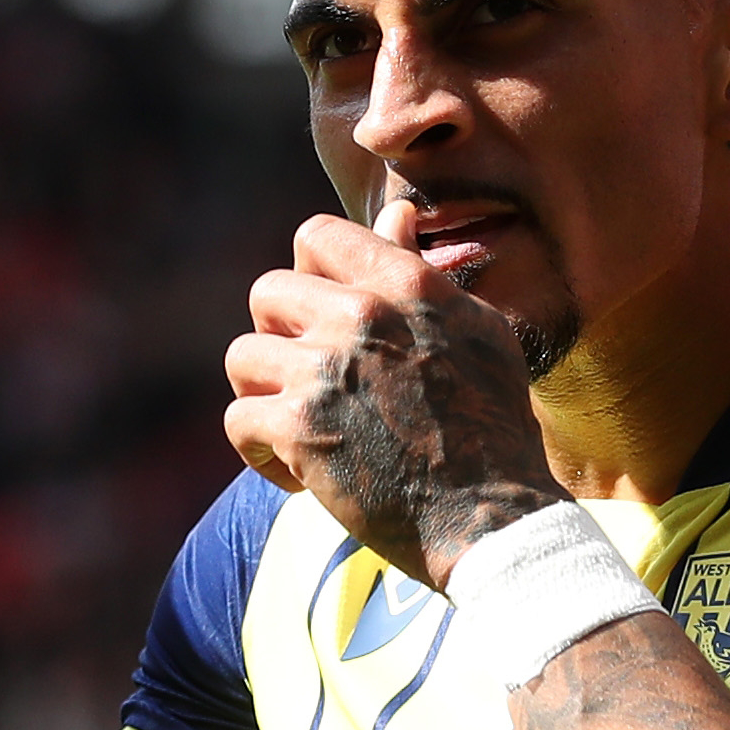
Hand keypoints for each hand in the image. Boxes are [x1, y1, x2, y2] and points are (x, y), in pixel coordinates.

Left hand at [223, 206, 564, 584]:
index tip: (323, 318)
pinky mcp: (299, 428)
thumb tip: (397, 212)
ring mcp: (326, 370)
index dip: (308, 275)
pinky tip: (298, 472)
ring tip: (300, 426)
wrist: (491, 517)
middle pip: (266, 292)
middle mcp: (362, 316)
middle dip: (279, 337)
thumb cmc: (492, 426)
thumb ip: (423, 271)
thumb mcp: (477, 331)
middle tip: (310, 380)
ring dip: (263, 394)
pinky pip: (238, 419)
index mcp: (406, 284)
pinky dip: (259, 452)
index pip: (316, 236)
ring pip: (241, 356)